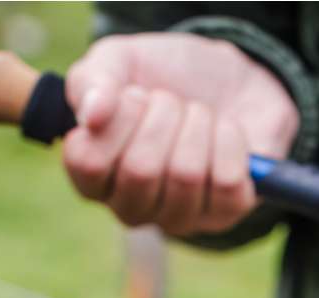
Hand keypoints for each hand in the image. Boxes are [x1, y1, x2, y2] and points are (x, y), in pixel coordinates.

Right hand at [61, 33, 297, 233]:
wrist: (229, 73)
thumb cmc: (162, 74)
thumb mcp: (117, 60)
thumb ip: (91, 81)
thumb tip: (91, 118)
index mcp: (92, 176)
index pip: (88, 163)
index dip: (115, 118)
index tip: (132, 93)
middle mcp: (131, 206)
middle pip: (141, 171)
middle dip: (162, 115)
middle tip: (170, 99)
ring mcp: (180, 216)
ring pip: (186, 175)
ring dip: (196, 124)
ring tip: (197, 111)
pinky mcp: (227, 211)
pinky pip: (227, 180)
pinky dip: (228, 139)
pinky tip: (225, 129)